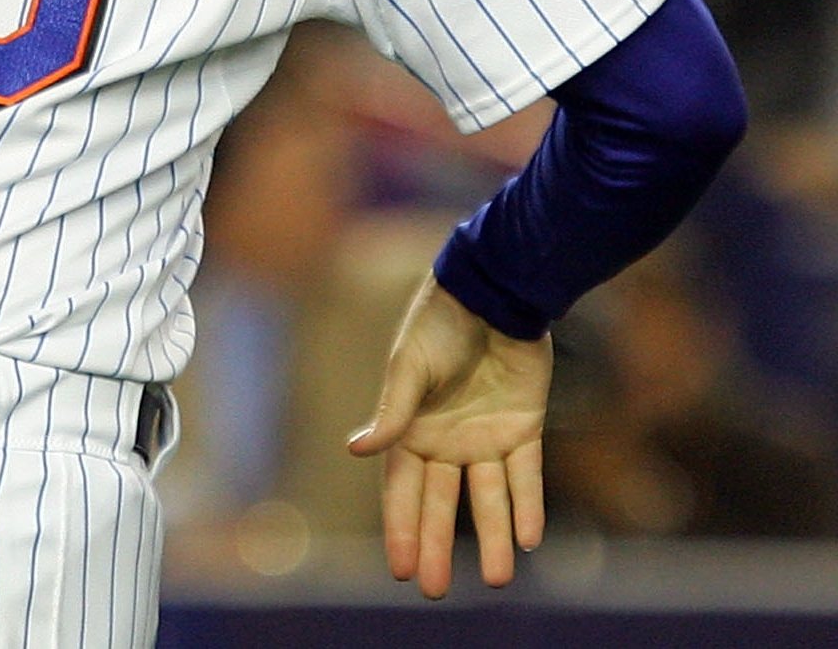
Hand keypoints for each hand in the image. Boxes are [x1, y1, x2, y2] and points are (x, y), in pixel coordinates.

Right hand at [349, 277, 552, 596]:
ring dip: (490, 537)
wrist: (493, 292)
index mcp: (410, 427)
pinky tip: (528, 539)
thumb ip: (392, 412)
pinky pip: (526, 476)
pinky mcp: (523, 427)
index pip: (401, 489)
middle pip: (440, 503)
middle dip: (435, 546)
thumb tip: (356, 449)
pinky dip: (528, 506)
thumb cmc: (438, 323)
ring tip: (495, 579)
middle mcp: (446, 440)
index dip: (400, 528)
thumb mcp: (408, 367)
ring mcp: (486, 436)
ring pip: (488, 499)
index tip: (400, 569)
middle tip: (434, 591)